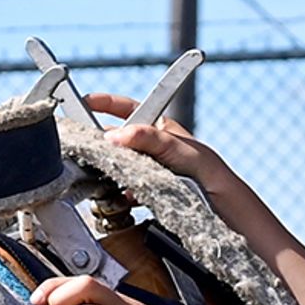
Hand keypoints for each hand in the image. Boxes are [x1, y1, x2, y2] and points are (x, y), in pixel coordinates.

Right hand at [82, 90, 234, 189]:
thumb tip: (114, 136)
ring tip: (99, 170)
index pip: (127, 108)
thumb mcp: (175, 146)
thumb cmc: (206, 168)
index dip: (106, 103)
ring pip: (118, 163)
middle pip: (117, 139)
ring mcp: (148, 167)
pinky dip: (118, 191)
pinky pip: (123, 188)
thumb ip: (146, 138)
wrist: (219, 203)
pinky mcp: (147, 189)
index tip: (86, 101)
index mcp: (158, 127)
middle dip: (102, 142)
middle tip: (86, 144)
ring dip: (108, 167)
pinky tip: (119, 194)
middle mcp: (150, 146)